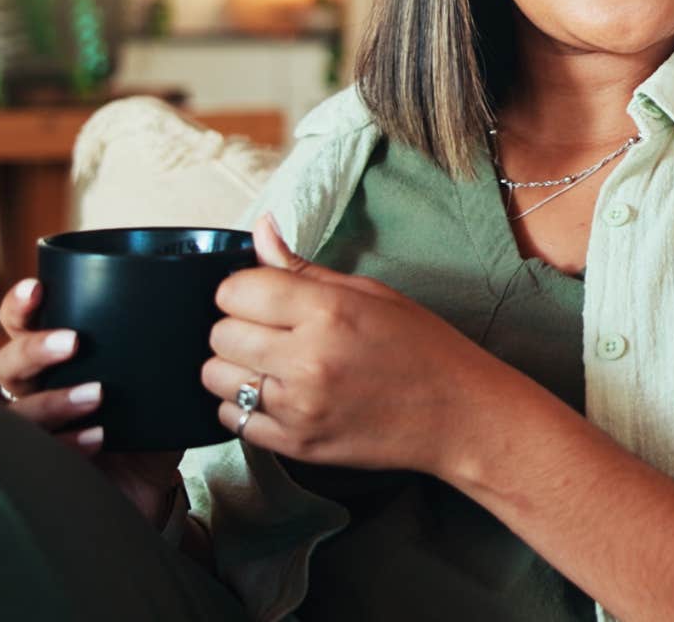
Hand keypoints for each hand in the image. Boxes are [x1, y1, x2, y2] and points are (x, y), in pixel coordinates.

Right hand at [0, 277, 182, 523]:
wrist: (150, 486)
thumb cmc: (149, 422)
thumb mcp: (161, 377)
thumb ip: (175, 340)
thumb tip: (219, 297)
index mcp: (57, 361)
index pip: (22, 325)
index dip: (21, 305)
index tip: (37, 287)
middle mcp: (37, 392)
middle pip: (9, 364)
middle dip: (35, 348)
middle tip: (73, 342)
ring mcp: (38, 431)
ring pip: (19, 410)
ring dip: (56, 398)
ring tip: (96, 395)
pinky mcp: (47, 467)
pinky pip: (43, 453)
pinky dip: (69, 442)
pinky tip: (96, 437)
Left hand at [201, 215, 509, 476]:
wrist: (459, 414)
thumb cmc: (423, 348)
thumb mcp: (372, 294)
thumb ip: (304, 269)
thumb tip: (260, 229)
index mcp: (329, 311)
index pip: (234, 290)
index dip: (245, 289)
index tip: (266, 297)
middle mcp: (308, 359)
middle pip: (219, 334)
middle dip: (238, 327)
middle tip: (273, 332)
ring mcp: (299, 406)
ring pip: (215, 378)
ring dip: (236, 367)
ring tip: (274, 365)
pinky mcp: (296, 444)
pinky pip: (233, 419)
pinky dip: (245, 406)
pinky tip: (279, 395)